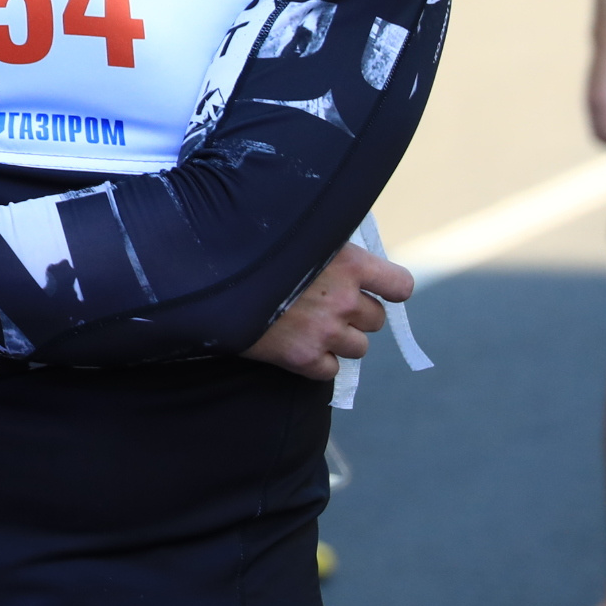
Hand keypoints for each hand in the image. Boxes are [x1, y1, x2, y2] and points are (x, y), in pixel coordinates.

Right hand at [243, 243, 415, 380]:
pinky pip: (330, 370)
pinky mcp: (302, 358)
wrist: (205, 276)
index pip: (401, 286)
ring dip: (338, 340)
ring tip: (308, 325)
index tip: (372, 289)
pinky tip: (295, 344)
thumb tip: (343, 256)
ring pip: (358, 347)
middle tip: (323, 305)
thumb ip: (328, 247)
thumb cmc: (251, 248)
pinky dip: (317, 362)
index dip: (388, 289)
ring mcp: (324, 331)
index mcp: (349, 263)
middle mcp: (344, 300)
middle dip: (354, 315)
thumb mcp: (299, 235)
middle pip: (376, 319)